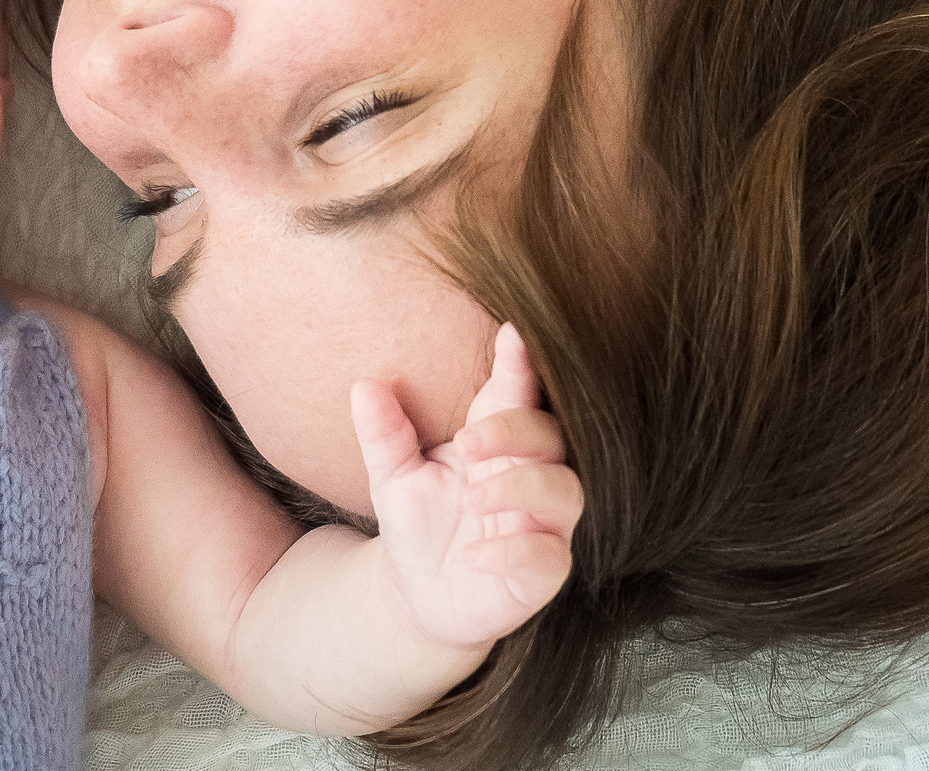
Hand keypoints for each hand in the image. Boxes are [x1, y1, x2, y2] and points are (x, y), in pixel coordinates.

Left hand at [354, 324, 582, 655]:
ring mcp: (541, 525)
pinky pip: (550, 557)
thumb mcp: (391, 476)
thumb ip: (384, 434)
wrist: (416, 596)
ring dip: (523, 487)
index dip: (521, 364)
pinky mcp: (542, 572)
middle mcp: (528, 475)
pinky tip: (475, 555)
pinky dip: (516, 552)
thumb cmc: (417, 523)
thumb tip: (364, 385)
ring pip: (564, 491)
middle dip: (516, 431)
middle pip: (552, 437)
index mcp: (495, 440)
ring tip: (474, 497)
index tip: (513, 332)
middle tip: (469, 441)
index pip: (517, 395)